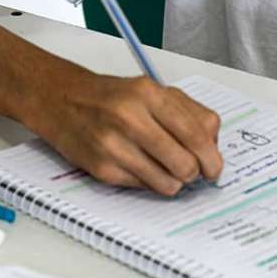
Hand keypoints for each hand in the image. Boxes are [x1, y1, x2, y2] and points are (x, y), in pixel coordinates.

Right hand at [29, 74, 222, 195]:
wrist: (62, 100)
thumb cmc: (111, 98)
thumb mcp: (152, 90)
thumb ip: (188, 112)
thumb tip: (212, 146)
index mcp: (148, 94)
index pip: (196, 134)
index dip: (212, 158)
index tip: (214, 168)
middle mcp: (130, 118)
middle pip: (185, 162)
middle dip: (195, 173)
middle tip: (193, 172)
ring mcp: (114, 145)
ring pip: (167, 182)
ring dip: (175, 182)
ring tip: (167, 171)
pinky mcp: (102, 168)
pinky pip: (144, 188)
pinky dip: (151, 183)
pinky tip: (142, 168)